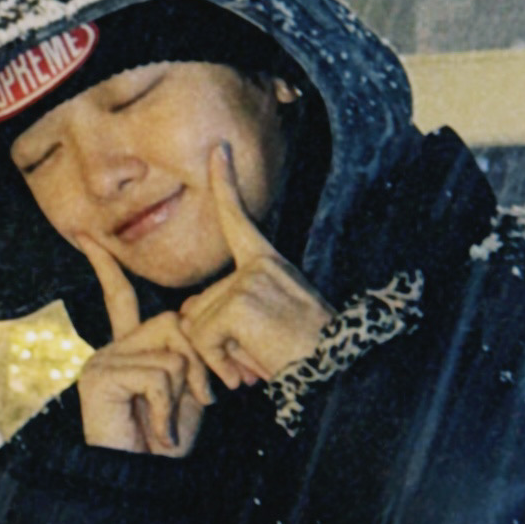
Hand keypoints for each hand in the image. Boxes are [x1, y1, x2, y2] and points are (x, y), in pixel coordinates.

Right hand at [72, 240, 218, 457]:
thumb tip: (186, 316)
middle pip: (172, 324)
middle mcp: (109, 349)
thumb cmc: (166, 442)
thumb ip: (186, 352)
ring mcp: (101, 361)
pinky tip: (155, 431)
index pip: (119, 298)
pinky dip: (167, 407)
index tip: (87, 236)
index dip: (107, 267)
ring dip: (185, 390)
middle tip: (200, 401)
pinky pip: (157, 374)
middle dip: (199, 362)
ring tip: (169, 424)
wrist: (140, 481)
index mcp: (127, 348)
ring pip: (171, 350)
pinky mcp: (100, 377)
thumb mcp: (186, 389)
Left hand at [170, 143, 332, 390]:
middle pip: (196, 303)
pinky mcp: (237, 304)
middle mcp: (257, 265)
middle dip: (215, 339)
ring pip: (195, 324)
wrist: (338, 373)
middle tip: (259, 351)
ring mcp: (247, 282)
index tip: (218, 150)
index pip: (239, 219)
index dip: (225, 184)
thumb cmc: (304, 355)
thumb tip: (186, 313)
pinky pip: (200, 340)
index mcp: (268, 263)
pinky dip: (218, 363)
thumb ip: (231, 308)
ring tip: (260, 358)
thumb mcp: (269, 321)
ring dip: (219, 355)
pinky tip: (250, 368)